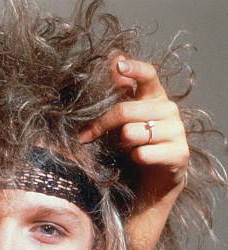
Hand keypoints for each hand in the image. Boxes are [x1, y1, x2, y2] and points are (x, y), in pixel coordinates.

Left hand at [81, 57, 188, 197]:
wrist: (158, 177)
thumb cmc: (138, 143)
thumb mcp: (128, 117)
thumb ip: (122, 90)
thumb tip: (113, 58)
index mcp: (156, 97)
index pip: (148, 75)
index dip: (134, 69)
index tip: (118, 65)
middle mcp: (169, 110)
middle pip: (125, 111)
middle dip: (101, 125)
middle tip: (86, 135)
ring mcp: (176, 131)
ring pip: (131, 134)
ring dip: (121, 145)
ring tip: (126, 148)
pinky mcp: (178, 153)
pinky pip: (141, 154)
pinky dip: (133, 159)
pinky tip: (138, 160)